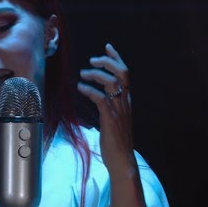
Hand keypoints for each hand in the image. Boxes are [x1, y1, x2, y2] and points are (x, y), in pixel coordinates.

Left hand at [77, 43, 135, 171]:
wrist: (122, 160)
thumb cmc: (116, 142)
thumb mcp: (114, 119)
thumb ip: (110, 106)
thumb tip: (100, 98)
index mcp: (127, 101)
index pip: (125, 74)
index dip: (117, 58)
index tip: (108, 46)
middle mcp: (125, 102)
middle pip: (122, 73)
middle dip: (107, 62)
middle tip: (92, 60)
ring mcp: (119, 110)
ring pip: (112, 83)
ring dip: (96, 74)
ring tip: (83, 74)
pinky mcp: (110, 118)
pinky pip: (100, 98)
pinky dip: (90, 90)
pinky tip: (80, 88)